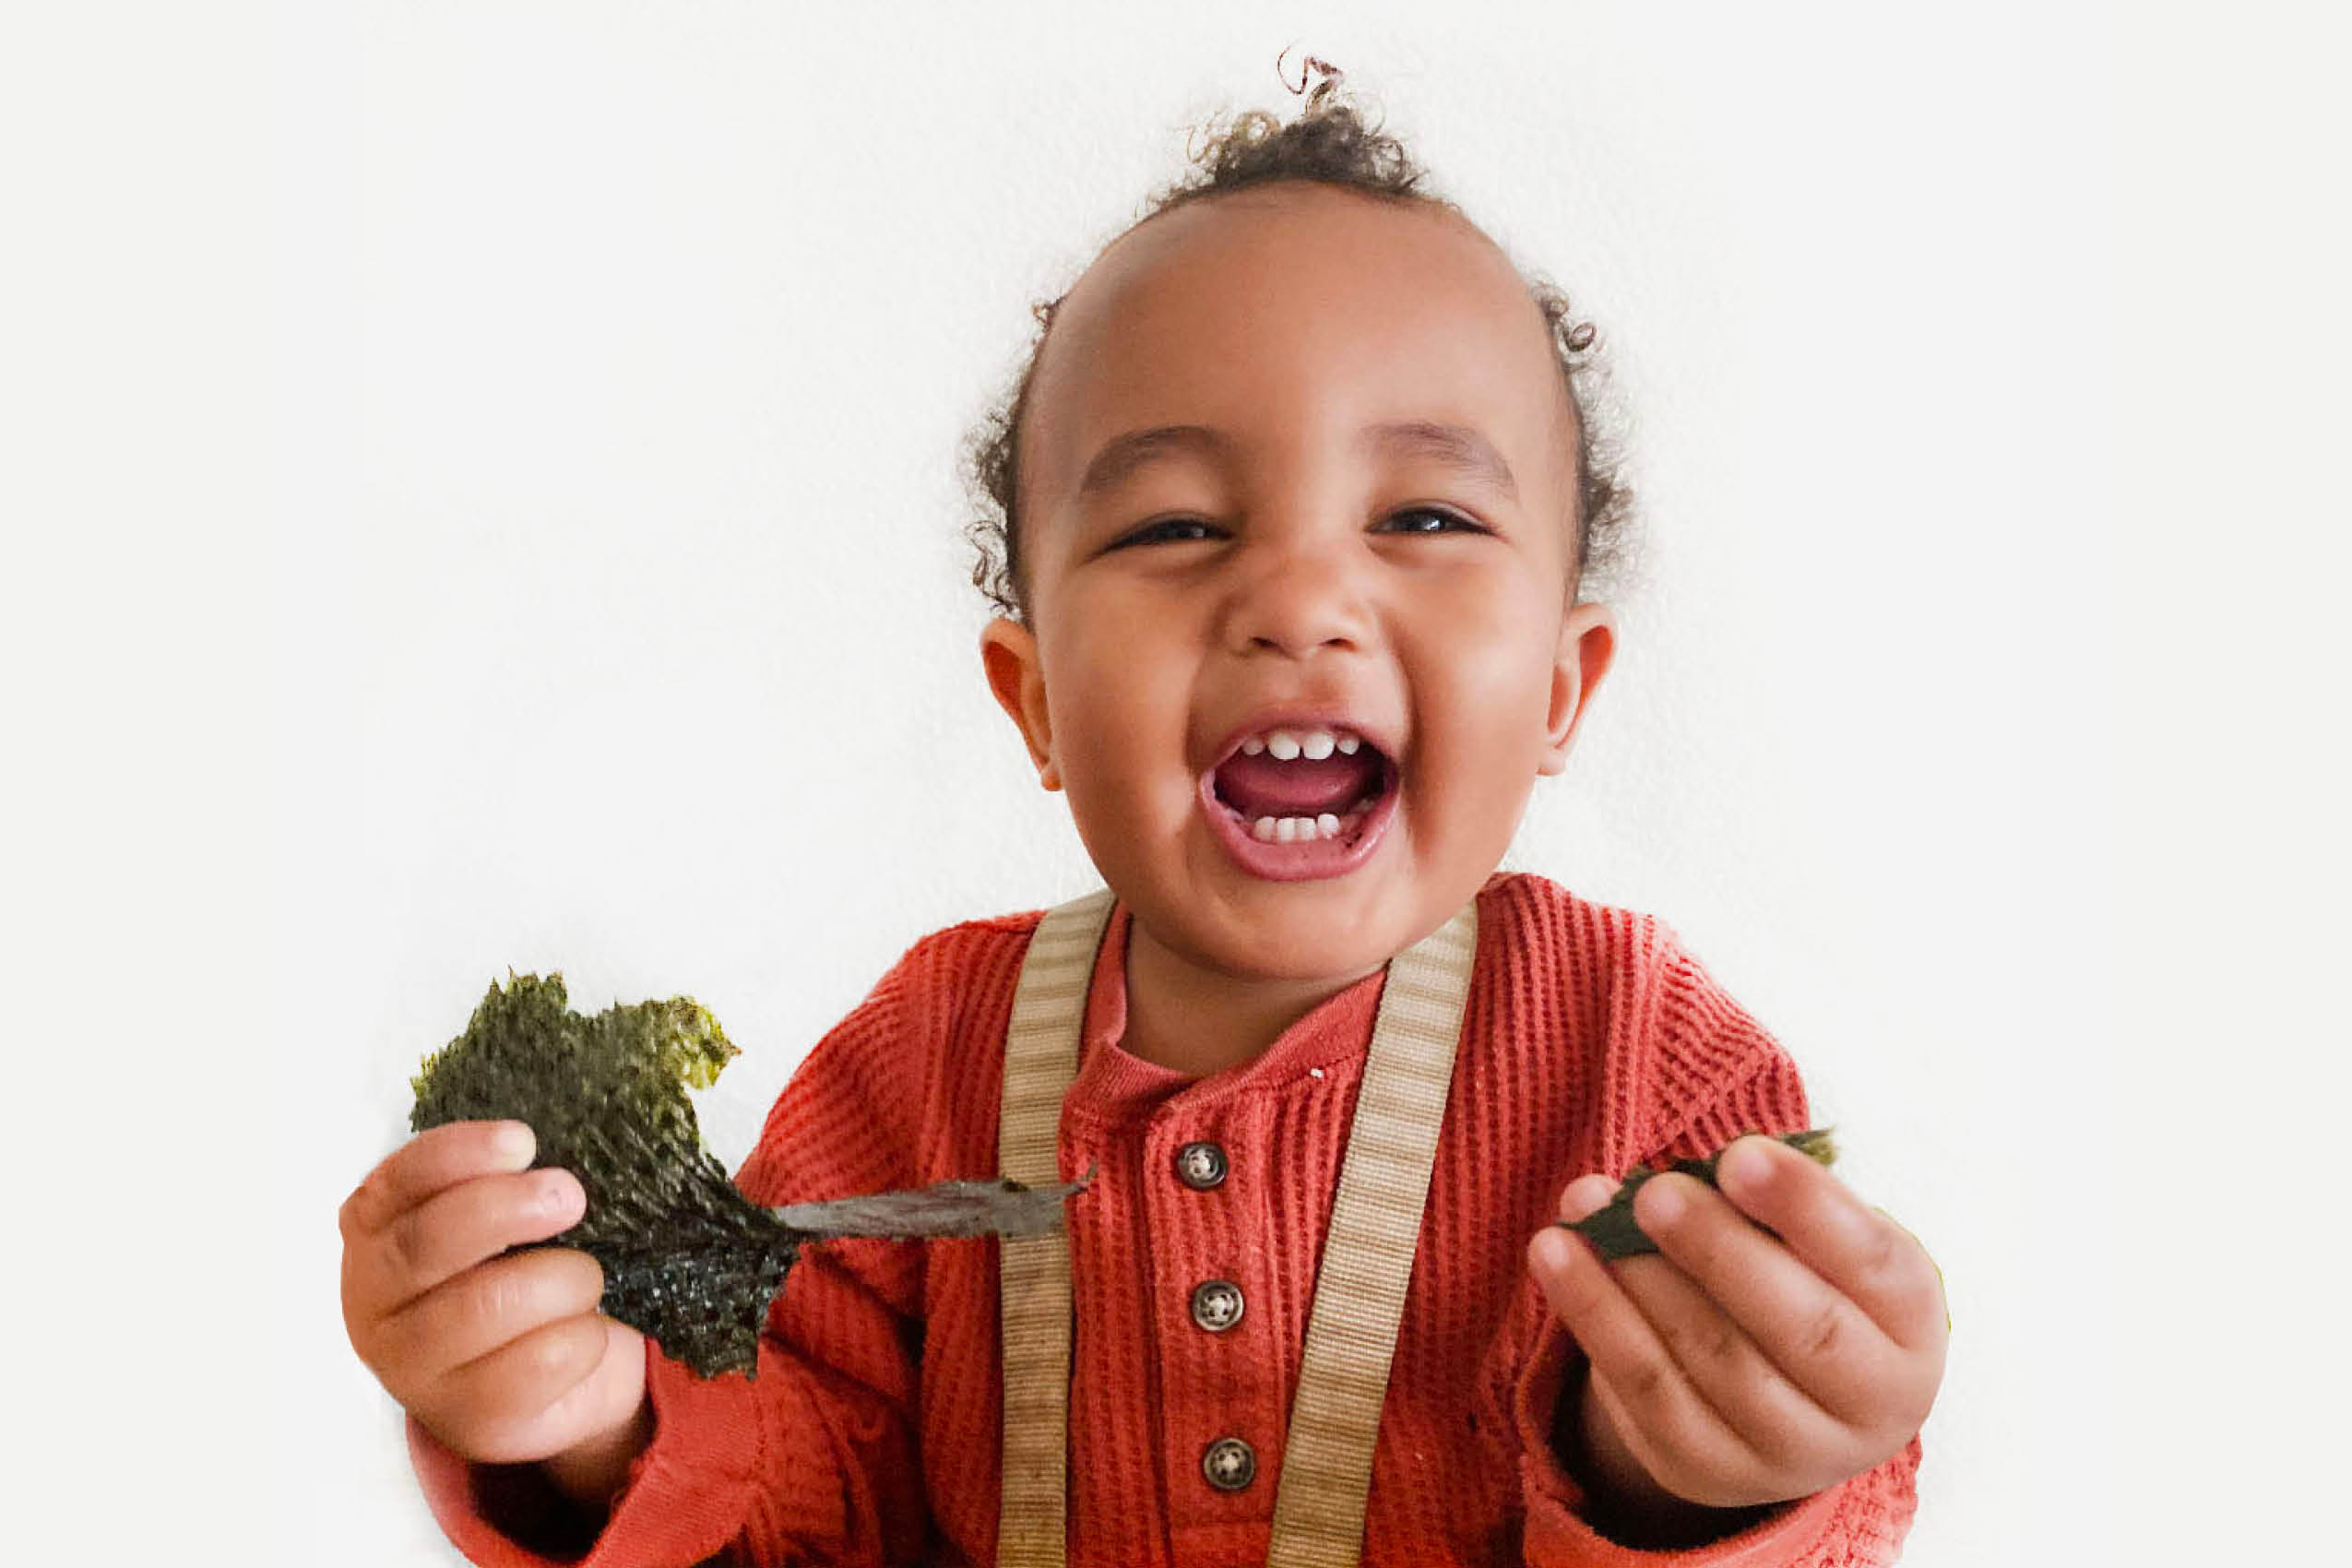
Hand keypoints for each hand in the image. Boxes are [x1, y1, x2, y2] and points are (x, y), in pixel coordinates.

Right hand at [340, 1120, 650, 1481]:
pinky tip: (587, 1333)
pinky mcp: (466, 1419)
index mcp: (374, 1235)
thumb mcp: (505, 1222)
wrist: (555, 1380)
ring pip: (488, 1305)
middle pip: (428, 1243)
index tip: (523, 1141)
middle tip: (569, 1196)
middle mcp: (373, 1303)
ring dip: (563, 1280)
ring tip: (584, 1278)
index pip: (398, 1182)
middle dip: (507, 1209)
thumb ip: (505, 1186)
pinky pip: (537, 1363)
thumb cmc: (522, 1274)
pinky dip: (584, 1338)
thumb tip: (550, 1159)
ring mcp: (412, 1369)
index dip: (459, 1155)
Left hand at [1525, 1134, 1946, 1510]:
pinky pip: (1643, 1394)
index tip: (1740, 1155)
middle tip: (1653, 1193)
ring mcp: (1790, 1452)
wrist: (1786, 1396)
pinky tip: (1556, 1254)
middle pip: (1800, 1328)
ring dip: (1636, 1278)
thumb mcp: (1818, 1241)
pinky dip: (1592, 1316)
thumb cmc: (1804, 1282)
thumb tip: (1691, 1172)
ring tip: (1585, 1209)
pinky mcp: (1707, 1470)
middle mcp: (1870, 1405)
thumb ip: (1773, 1204)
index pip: (1873, 1264)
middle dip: (1718, 1252)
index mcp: (1910, 1328)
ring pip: (1711, 1361)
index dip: (1808, 1208)